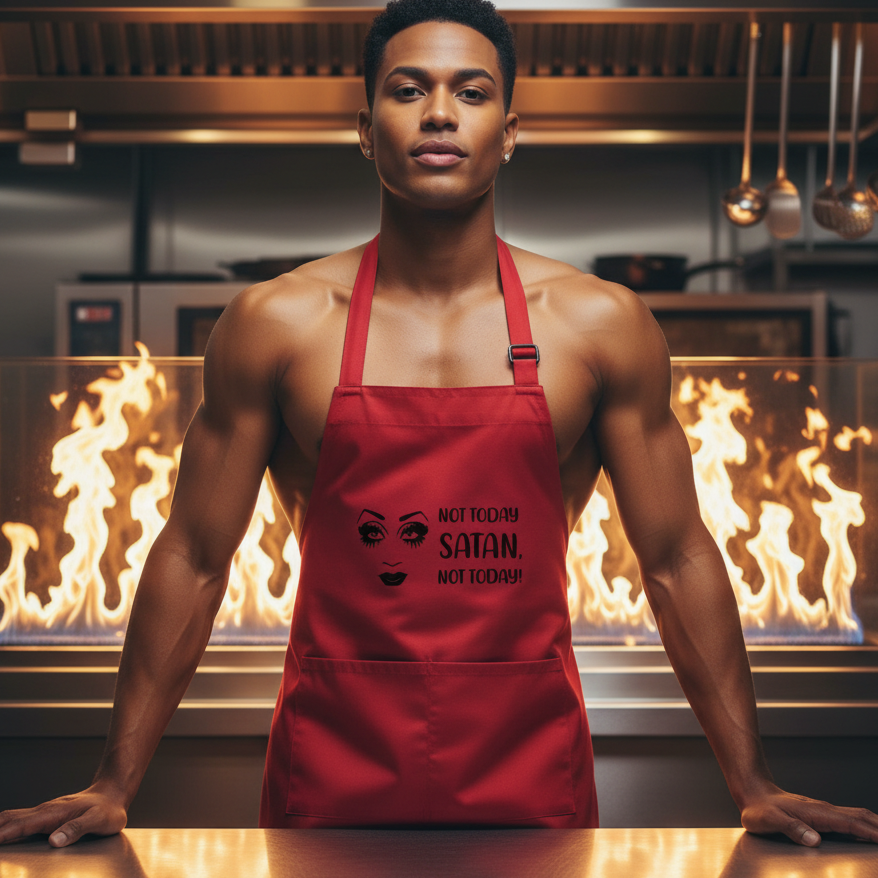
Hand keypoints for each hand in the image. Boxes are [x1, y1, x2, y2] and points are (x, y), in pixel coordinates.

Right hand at [0, 783, 126, 846]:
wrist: (113, 794)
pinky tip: (0, 833)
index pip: (20, 825)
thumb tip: (53, 841)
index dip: (1, 836)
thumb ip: (76, 830)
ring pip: (11, 817)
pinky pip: (19, 820)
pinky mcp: (46, 816)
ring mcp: (44, 812)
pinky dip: (4, 826)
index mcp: (53, 813)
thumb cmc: (108, 810)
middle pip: (9, 820)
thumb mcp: (98, 821)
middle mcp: (45, 811)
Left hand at [741, 784, 877, 845]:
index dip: (874, 833)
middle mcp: (825, 810)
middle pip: (862, 817)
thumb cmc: (760, 809)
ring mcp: (824, 812)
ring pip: (858, 816)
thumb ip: (792, 829)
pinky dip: (865, 826)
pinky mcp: (821, 816)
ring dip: (876, 826)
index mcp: (817, 813)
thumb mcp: (770, 820)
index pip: (853, 823)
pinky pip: (849, 820)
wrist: (753, 793)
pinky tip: (869, 833)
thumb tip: (814, 840)